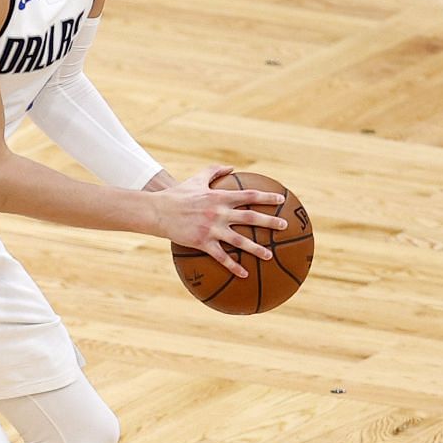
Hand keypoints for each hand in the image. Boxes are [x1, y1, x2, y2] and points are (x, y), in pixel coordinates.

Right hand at [155, 165, 286, 278]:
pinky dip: (233, 266)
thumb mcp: (196, 179)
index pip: (249, 195)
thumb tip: (231, 167)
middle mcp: (219, 212)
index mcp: (220, 196)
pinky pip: (221, 257)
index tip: (281, 200)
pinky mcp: (202, 242)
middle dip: (269, 221)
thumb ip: (214, 171)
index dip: (266, 197)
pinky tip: (244, 274)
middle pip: (250, 217)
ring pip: (239, 240)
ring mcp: (211, 228)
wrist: (158, 211)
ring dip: (256, 248)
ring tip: (270, 255)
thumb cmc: (177, 194)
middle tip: (284, 226)